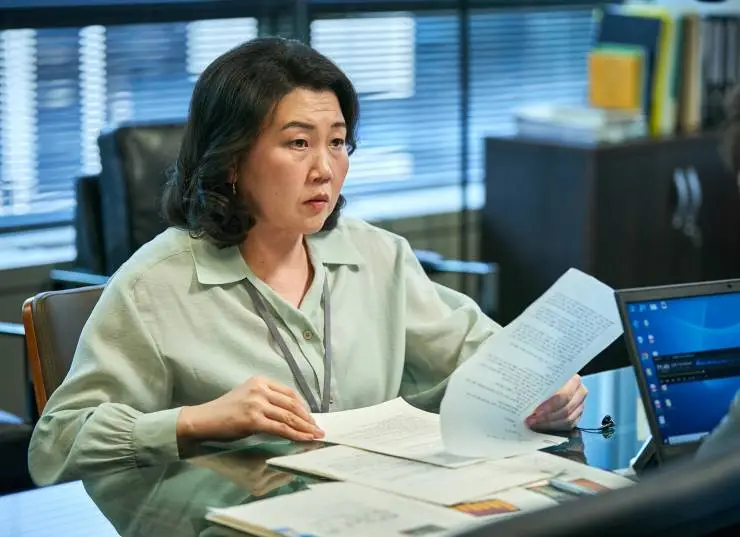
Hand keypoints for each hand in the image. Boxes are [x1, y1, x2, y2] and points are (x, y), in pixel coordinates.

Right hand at [177, 376, 323, 442]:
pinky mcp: (253, 419)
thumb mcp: (247, 397)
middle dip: (307, 418)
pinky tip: (304, 439)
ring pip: (288, 416)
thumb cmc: (224, 411)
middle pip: (292, 404)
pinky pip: (280, 428)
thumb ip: (266, 400)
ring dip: (305, 427)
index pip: (289, 393)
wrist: (203, 419)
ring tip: (315, 435)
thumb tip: (289, 414)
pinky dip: (295, 434)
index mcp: (260, 381)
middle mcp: (260, 389)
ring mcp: (256, 403)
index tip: (310, 417)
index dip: (302, 406)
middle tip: (318, 428)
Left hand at [525, 375, 587, 431]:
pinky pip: (568, 426)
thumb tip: (521, 386)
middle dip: (547, 417)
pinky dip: (554, 427)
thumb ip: (535, 379)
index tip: (536, 411)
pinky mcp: (577, 415)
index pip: (564, 395)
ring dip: (549, 424)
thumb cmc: (544, 375)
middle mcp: (580, 392)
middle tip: (531, 420)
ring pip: (568, 420)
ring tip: (534, 423)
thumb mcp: (541, 372)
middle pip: (566, 409)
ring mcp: (580, 405)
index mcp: (574, 379)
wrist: (553, 378)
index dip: (550, 405)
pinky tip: (542, 426)